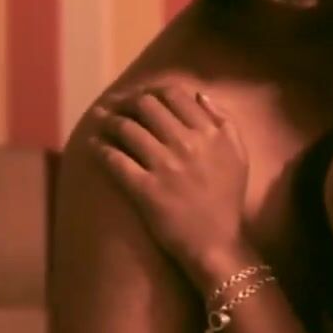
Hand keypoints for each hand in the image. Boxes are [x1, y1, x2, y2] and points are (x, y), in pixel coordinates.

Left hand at [90, 84, 249, 281]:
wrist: (216, 242)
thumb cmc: (227, 199)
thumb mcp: (238, 154)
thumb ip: (224, 120)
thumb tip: (198, 94)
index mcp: (209, 133)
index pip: (173, 94)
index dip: (151, 90)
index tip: (141, 96)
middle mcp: (187, 144)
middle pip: (145, 105)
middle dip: (126, 102)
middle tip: (117, 107)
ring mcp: (164, 166)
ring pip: (126, 128)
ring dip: (108, 121)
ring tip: (100, 122)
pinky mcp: (145, 189)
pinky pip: (115, 160)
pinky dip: (100, 148)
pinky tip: (93, 145)